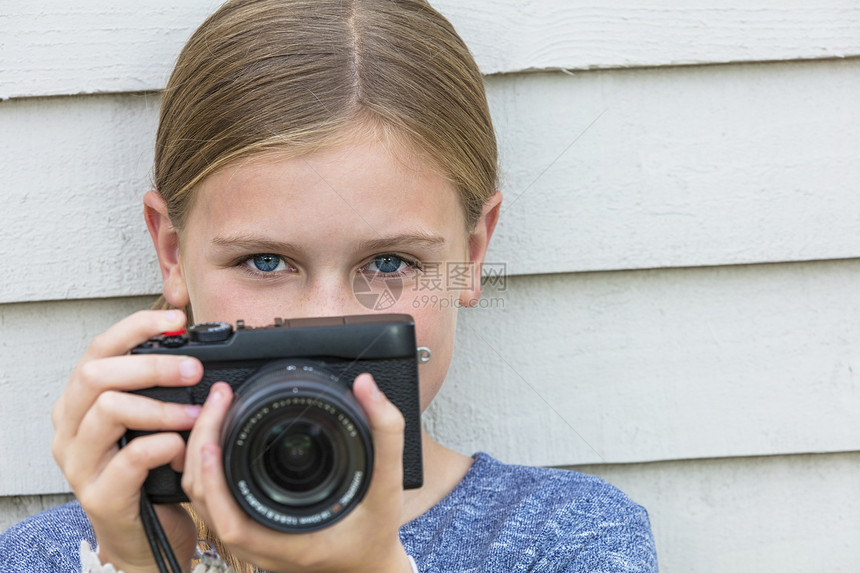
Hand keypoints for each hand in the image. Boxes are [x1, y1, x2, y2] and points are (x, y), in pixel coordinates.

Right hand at [52, 310, 202, 571]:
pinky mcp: (100, 495)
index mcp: (81, 402)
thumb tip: (197, 351)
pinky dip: (162, 446)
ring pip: (109, 411)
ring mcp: (80, 463)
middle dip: (152, 366)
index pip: (99, 348)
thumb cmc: (149, 473)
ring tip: (196, 414)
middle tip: (195, 370)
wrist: (143, 539)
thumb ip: (160, 389)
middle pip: (98, 375)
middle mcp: (71, 428)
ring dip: (162, 407)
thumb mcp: (151, 422)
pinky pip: (129, 459)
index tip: (176, 319)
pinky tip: (182, 448)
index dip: (136, 327)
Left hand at [182, 374, 413, 572]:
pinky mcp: (252, 527)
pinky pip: (216, 500)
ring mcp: (252, 538)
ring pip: (206, 502)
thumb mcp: (389, 483)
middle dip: (201, 449)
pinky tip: (218, 437)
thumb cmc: (375, 531)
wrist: (368, 563)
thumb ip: (385, 434)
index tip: (212, 440)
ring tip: (214, 411)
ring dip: (200, 457)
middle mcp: (261, 544)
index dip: (214, 482)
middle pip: (206, 503)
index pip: (231, 521)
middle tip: (217, 401)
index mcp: (287, 540)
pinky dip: (209, 469)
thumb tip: (367, 386)